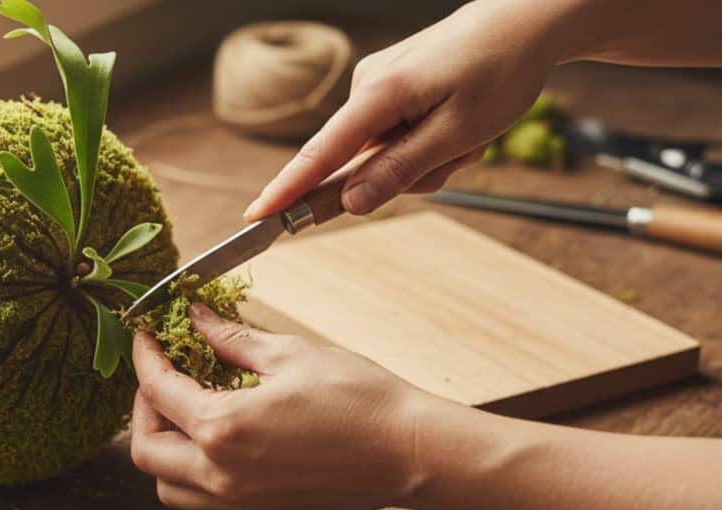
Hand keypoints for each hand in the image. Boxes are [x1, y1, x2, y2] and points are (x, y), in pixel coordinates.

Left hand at [129, 303, 432, 509]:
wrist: (410, 453)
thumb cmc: (359, 399)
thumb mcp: (289, 354)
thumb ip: (230, 339)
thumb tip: (196, 318)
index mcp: (224, 429)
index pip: (157, 391)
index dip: (144, 356)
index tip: (146, 335)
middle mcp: (222, 475)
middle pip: (145, 452)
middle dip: (142, 408)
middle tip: (162, 374)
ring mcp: (241, 500)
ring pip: (168, 485)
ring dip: (162, 446)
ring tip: (186, 408)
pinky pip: (203, 497)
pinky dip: (192, 467)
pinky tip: (219, 432)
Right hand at [244, 0, 563, 219]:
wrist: (525, 21)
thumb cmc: (499, 71)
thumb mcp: (457, 133)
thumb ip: (399, 170)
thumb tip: (349, 203)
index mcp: (378, 95)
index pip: (319, 154)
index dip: (286, 190)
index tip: (256, 216)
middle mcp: (368, 88)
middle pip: (362, 163)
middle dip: (409, 174)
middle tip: (461, 155)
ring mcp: (379, 87)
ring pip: (386, 154)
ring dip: (428, 159)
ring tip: (469, 135)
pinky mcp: (393, 90)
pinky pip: (398, 136)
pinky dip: (429, 143)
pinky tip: (461, 124)